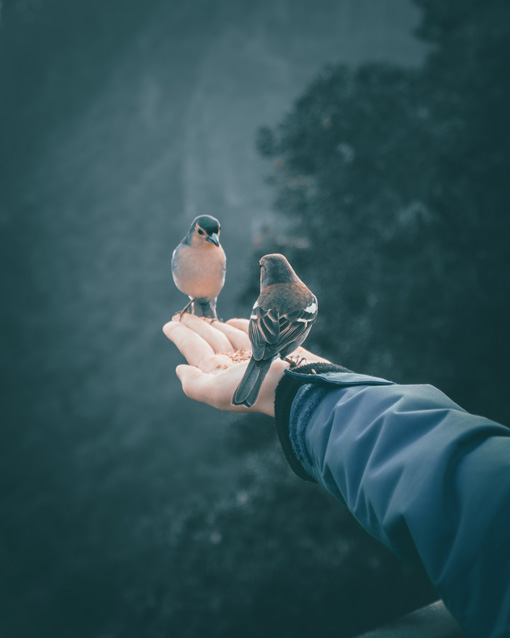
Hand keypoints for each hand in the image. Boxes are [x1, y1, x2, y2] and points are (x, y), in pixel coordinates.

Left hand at [162, 314, 329, 416]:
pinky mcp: (268, 346)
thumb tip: (179, 369)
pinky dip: (237, 327)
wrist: (295, 383)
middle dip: (194, 327)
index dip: (180, 336)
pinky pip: (248, 333)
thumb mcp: (216, 392)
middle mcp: (233, 366)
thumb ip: (194, 384)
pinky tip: (229, 322)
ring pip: (226, 336)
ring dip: (213, 326)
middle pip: (209, 341)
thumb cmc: (254, 388)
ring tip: (203, 317)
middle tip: (181, 313)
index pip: (195, 350)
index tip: (168, 323)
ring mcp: (251, 356)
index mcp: (219, 375)